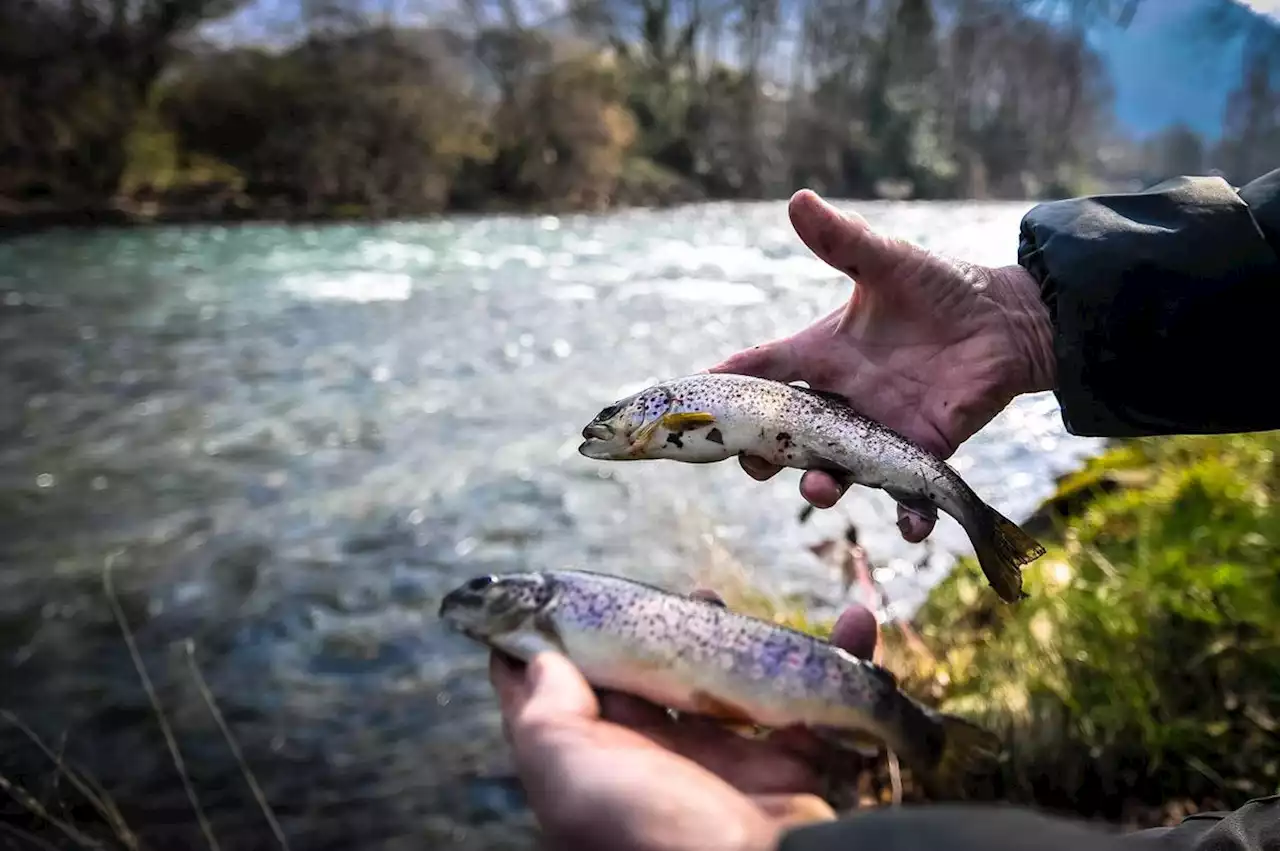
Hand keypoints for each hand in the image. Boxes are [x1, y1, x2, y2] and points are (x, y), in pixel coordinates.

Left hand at [488, 592, 880, 850]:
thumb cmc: (653, 835)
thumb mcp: (571, 779)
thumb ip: (544, 719)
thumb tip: (534, 662)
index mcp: (601, 763)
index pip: (562, 698)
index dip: (555, 645)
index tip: (556, 595)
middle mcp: (657, 763)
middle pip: (647, 677)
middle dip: (654, 627)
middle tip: (671, 596)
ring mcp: (723, 764)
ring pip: (723, 681)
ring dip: (730, 635)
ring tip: (722, 603)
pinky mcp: (786, 768)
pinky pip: (816, 702)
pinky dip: (839, 659)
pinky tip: (851, 623)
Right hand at [707, 189, 1055, 542]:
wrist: (1006, 320)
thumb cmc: (941, 289)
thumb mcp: (887, 263)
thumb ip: (842, 243)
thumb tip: (799, 199)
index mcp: (821, 356)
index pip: (760, 371)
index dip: (723, 385)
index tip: (686, 401)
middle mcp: (841, 401)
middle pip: (785, 437)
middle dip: (762, 455)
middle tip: (752, 462)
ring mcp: (877, 432)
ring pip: (834, 471)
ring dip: (820, 487)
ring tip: (819, 489)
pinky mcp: (922, 453)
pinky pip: (908, 496)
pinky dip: (909, 518)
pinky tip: (911, 528)